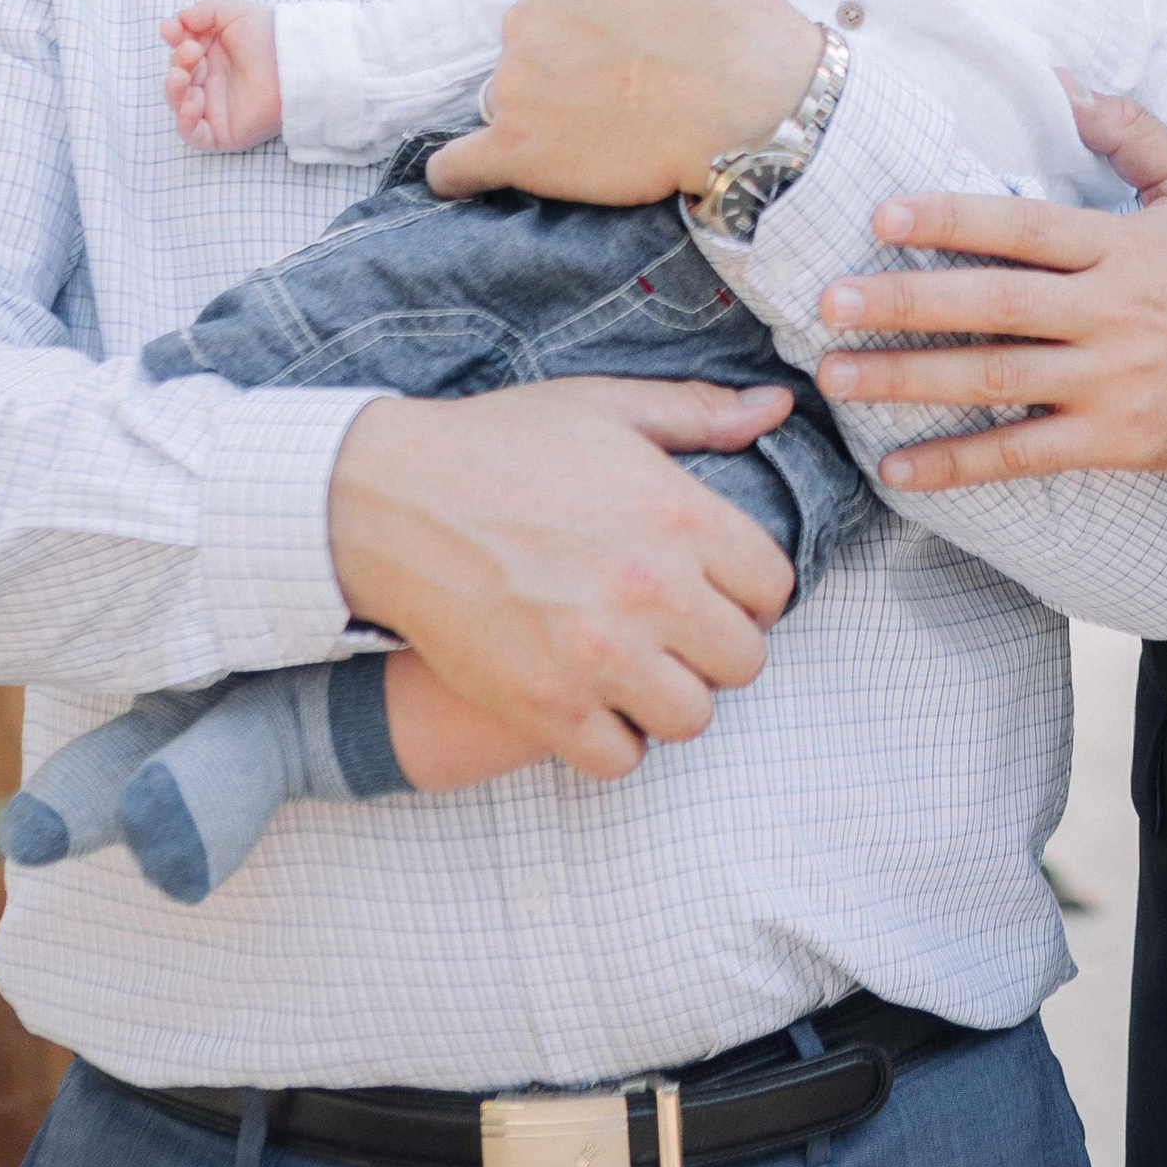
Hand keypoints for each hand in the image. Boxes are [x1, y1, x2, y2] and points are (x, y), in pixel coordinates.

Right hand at [162, 0, 282, 150]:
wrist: (294, 61)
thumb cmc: (267, 34)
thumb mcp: (232, 12)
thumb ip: (203, 12)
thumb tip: (177, 20)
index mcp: (212, 56)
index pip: (181, 52)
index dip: (174, 41)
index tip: (172, 30)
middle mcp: (212, 82)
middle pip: (179, 77)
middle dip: (178, 62)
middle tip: (192, 51)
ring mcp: (216, 108)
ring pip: (180, 105)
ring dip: (174, 89)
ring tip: (183, 75)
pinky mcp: (224, 132)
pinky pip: (194, 134)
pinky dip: (185, 122)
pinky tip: (191, 103)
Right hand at [326, 371, 797, 778]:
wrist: (391, 499)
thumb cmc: (499, 445)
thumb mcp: (604, 408)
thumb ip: (698, 413)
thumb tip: (775, 409)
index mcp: (678, 515)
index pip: (773, 586)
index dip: (747, 588)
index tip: (711, 585)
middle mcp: (652, 590)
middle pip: (744, 659)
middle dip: (715, 646)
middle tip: (673, 630)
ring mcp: (599, 655)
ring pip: (693, 717)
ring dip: (670, 697)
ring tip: (636, 668)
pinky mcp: (545, 705)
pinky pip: (620, 758)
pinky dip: (612, 739)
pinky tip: (591, 701)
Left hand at [423, 0, 821, 204]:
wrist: (757, 108)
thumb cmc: (739, 21)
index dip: (593, 21)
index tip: (627, 43)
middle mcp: (524, 18)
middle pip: (529, 44)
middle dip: (565, 64)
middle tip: (623, 89)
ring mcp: (515, 86)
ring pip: (509, 98)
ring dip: (539, 113)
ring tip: (594, 135)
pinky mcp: (517, 150)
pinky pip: (459, 165)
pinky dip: (459, 173)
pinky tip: (461, 178)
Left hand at [815, 93, 1166, 486]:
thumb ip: (1129, 132)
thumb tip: (1064, 84)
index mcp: (1121, 247)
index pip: (1023, 227)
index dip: (951, 218)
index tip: (882, 214)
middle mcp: (1108, 313)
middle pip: (993, 304)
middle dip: (905, 302)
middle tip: (830, 302)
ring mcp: (1107, 382)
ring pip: (996, 379)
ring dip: (910, 379)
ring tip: (838, 375)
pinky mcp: (1112, 442)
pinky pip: (1023, 454)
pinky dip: (959, 462)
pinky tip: (899, 467)